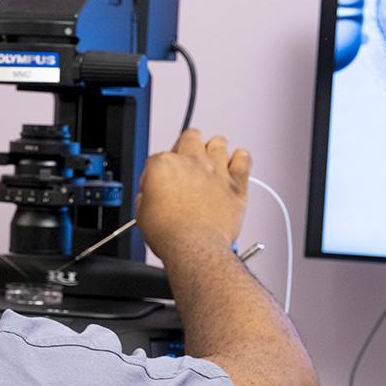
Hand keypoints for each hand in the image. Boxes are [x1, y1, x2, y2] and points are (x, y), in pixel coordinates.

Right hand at [135, 128, 250, 263]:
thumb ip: (146, 196)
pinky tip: (235, 165)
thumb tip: (150, 194)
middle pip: (191, 137)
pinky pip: (244, 158)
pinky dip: (240, 159)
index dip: (160, 172)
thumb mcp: (142, 214)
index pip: (160, 157)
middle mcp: (192, 161)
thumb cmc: (171, 235)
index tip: (162, 185)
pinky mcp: (236, 183)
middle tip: (186, 164)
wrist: (195, 249)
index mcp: (164, 165)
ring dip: (214, 150)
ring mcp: (216, 170)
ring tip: (211, 164)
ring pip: (218, 142)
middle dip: (187, 147)